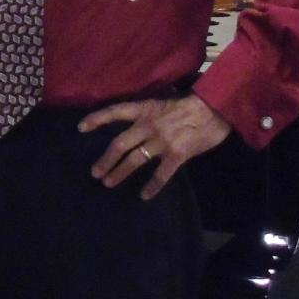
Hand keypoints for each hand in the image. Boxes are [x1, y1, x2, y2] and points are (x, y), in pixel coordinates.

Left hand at [80, 93, 230, 200]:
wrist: (217, 107)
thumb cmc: (192, 104)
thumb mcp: (165, 102)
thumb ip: (150, 113)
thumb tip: (137, 125)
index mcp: (145, 109)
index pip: (115, 112)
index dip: (97, 119)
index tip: (81, 128)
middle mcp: (149, 125)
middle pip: (119, 144)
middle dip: (106, 160)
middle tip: (95, 173)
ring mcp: (163, 140)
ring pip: (135, 159)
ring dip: (119, 173)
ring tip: (108, 183)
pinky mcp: (178, 154)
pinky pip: (161, 174)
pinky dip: (152, 186)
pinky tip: (144, 196)